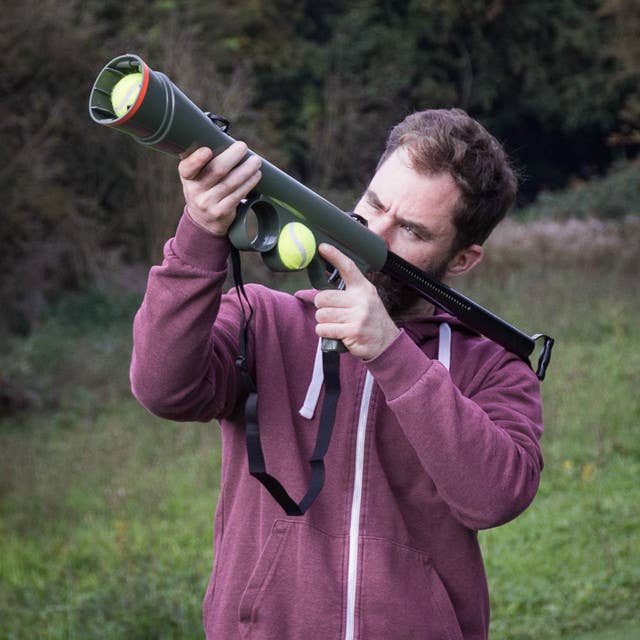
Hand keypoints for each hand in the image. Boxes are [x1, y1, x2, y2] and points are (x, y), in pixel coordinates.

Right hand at [178, 142, 261, 235]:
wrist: (203, 221)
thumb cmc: (203, 188)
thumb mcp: (195, 176)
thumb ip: (203, 160)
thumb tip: (224, 137)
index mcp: (187, 177)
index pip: (187, 168)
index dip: (197, 160)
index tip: (207, 150)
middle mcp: (194, 191)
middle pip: (216, 171)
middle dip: (232, 156)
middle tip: (242, 146)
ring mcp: (208, 203)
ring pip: (231, 183)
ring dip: (246, 169)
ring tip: (256, 161)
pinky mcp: (222, 212)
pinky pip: (238, 195)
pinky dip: (249, 183)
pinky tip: (256, 175)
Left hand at [314, 244, 399, 359]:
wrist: (386, 342)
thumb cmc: (370, 319)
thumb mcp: (365, 299)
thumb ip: (348, 292)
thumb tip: (323, 286)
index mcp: (363, 289)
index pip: (348, 268)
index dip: (335, 256)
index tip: (322, 247)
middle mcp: (361, 300)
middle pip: (323, 297)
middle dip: (321, 306)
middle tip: (331, 311)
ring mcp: (358, 316)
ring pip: (321, 315)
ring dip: (324, 321)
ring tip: (337, 324)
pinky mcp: (352, 331)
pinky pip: (324, 329)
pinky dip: (324, 332)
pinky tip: (335, 333)